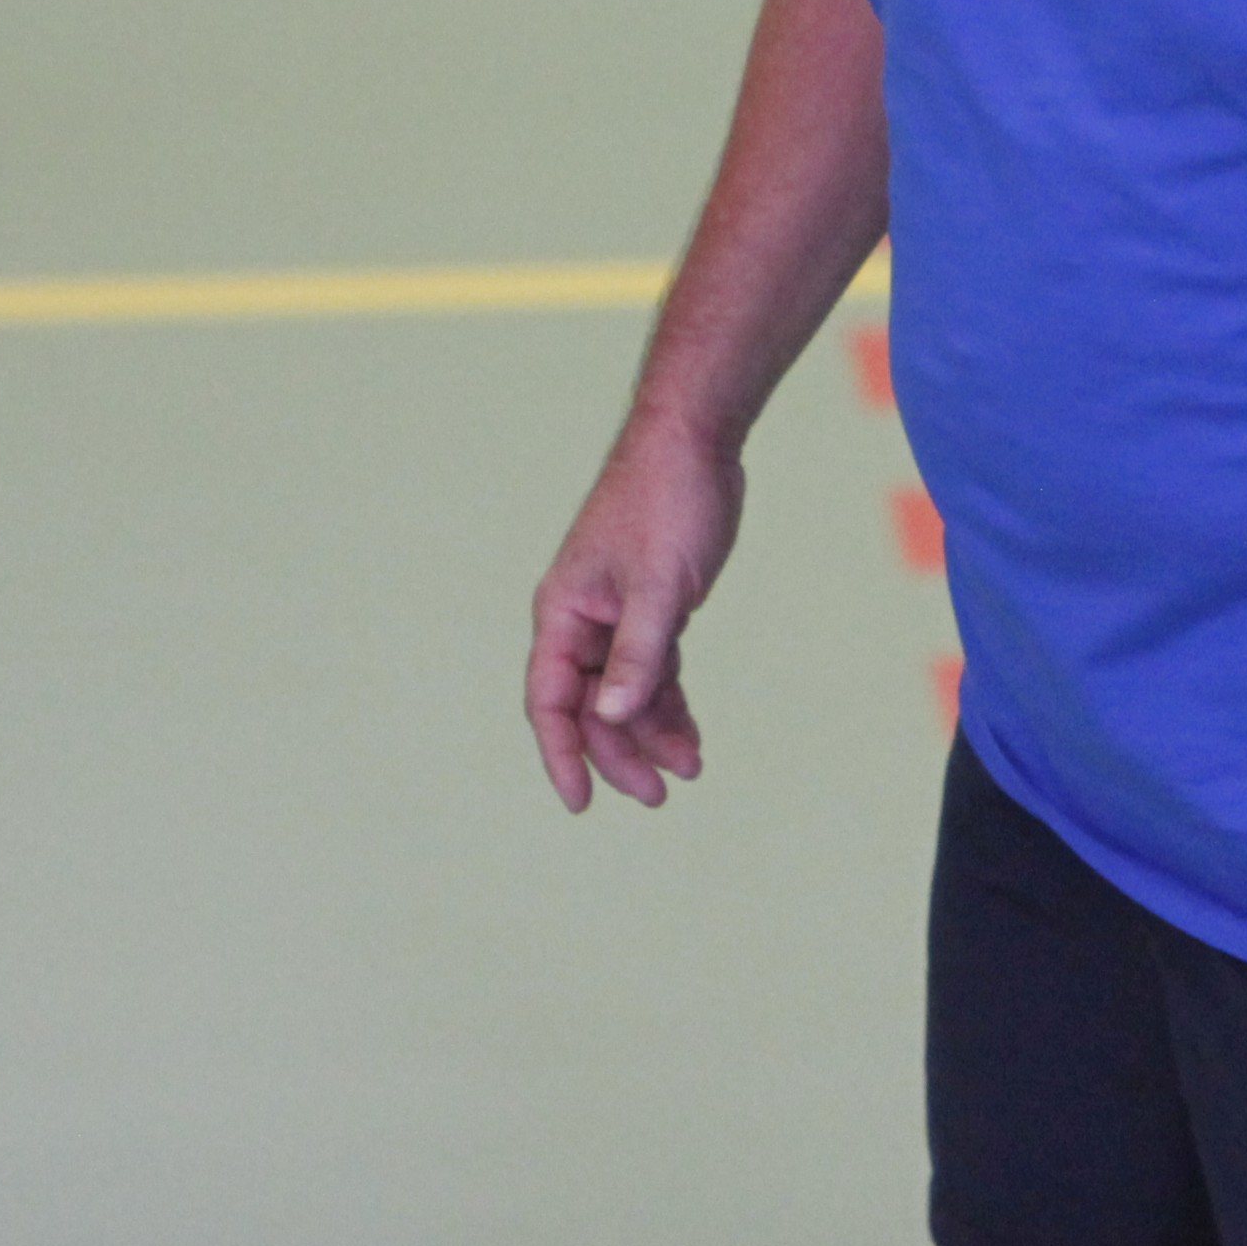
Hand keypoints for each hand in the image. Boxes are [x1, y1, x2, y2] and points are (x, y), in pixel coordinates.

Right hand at [525, 434, 743, 811]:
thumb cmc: (666, 501)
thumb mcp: (659, 586)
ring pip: (626, 693)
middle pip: (592, 706)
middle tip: (661, 794)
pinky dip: (670, 702)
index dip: (562, 755)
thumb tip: (611, 717)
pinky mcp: (654, 608)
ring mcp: (617, 615)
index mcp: (563, 613)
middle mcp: (583, 620)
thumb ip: (637, 653)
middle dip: (621, 752)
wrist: (696, 441)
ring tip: (691, 768)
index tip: (581, 804)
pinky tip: (691, 734)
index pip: (550, 701)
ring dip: (653, 731)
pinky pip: (653, 670)